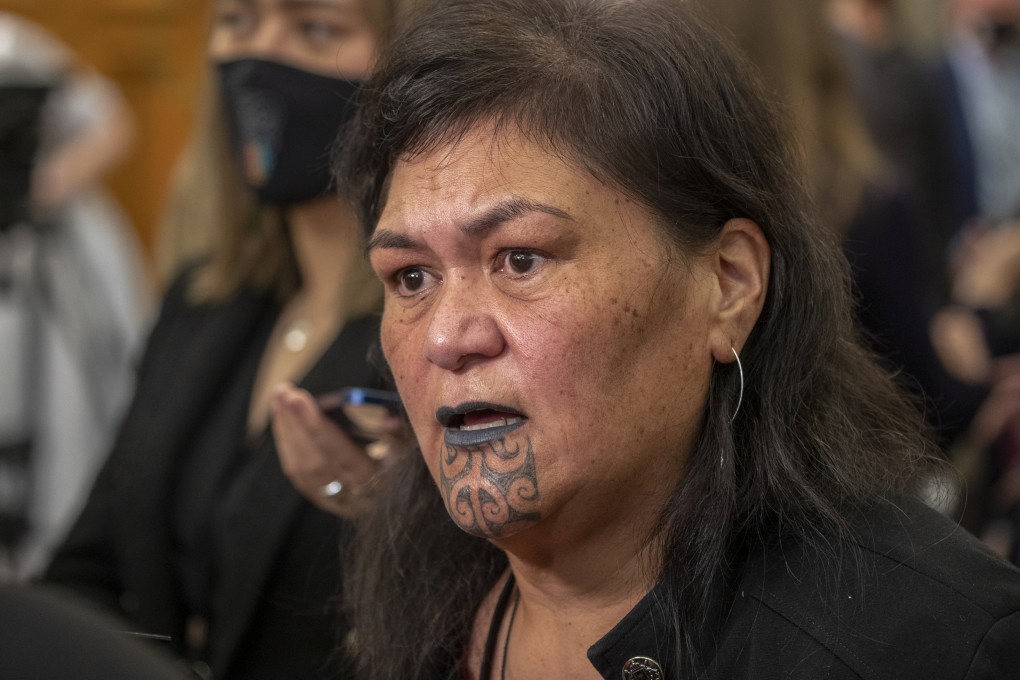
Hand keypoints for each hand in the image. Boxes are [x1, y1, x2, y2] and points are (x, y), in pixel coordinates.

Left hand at [270, 382, 402, 516]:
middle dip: (295, 423)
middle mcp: (354, 496)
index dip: (316, 425)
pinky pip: (299, 475)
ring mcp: (337, 501)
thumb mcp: (411, 449)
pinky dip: (288, 447)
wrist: (403, 503)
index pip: (340, 452)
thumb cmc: (405, 466)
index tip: (297, 397)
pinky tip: (283, 425)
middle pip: (314, 460)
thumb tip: (390, 419)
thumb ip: (400, 433)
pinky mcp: (325, 501)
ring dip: (286, 432)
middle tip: (283, 391)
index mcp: (376, 483)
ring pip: (302, 468)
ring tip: (279, 401)